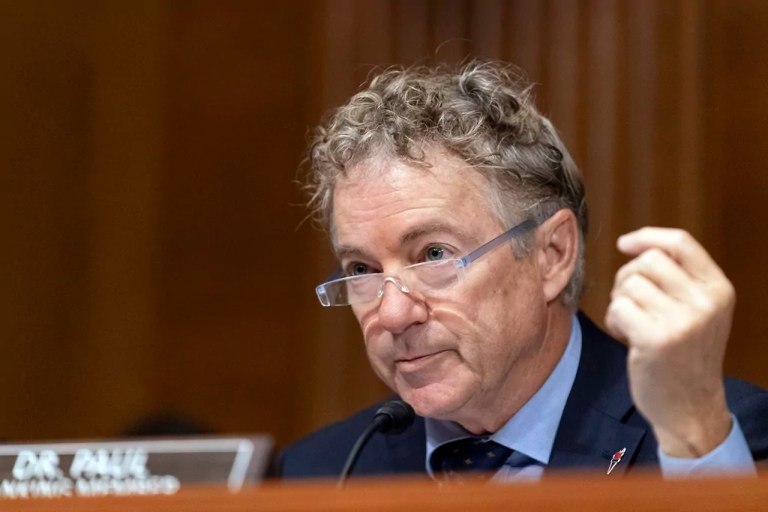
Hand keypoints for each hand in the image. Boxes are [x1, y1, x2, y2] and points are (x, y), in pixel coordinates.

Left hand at [605, 227, 734, 457]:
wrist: (690, 408)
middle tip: (631, 303)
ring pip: (629, 284)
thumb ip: (678, 278)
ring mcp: (683, 321)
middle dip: (628, 277)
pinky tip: (628, 338)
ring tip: (634, 325)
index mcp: (718, 289)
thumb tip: (634, 245)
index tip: (624, 243)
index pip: (681, 242)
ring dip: (620, 303)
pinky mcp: (656, 339)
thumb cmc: (685, 356)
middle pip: (648, 261)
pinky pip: (618, 308)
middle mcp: (705, 302)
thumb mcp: (698, 312)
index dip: (648, 236)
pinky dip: (614, 321)